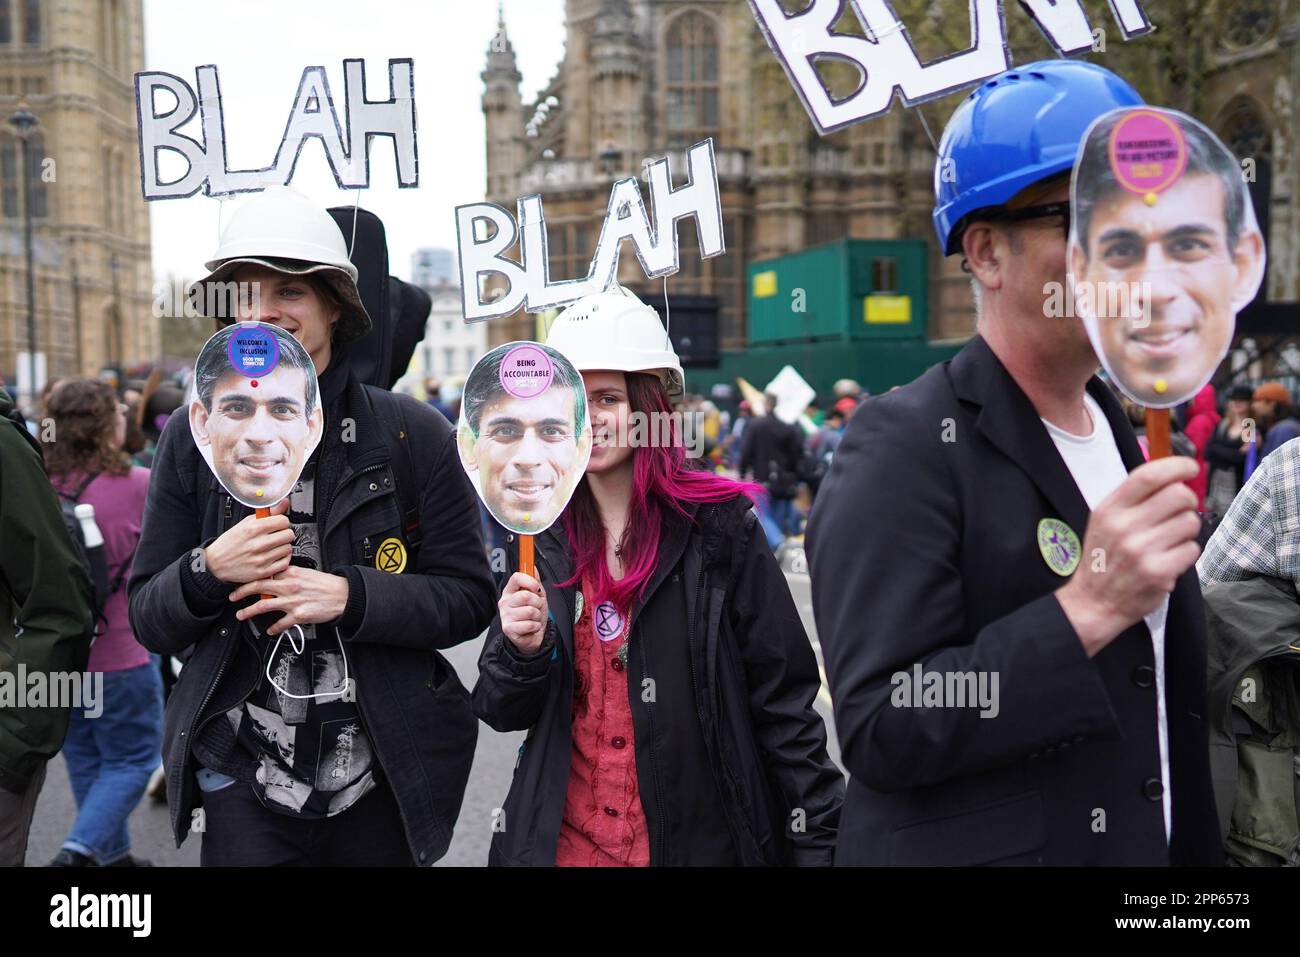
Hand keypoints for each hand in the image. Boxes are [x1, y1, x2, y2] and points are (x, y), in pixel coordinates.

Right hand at [204, 499, 292, 583]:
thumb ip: (267, 513)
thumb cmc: (230, 543)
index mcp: (253, 528)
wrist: (215, 564)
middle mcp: (258, 544)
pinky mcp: (264, 571)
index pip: (283, 521)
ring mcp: (262, 559)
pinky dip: (282, 559)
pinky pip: (285, 562)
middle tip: (277, 536)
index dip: (282, 522)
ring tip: (273, 546)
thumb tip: (284, 502)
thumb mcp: (245, 523)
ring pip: (288, 548)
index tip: (278, 525)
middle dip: (284, 534)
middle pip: (289, 535)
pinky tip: (274, 556)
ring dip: (283, 547)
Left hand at [229, 566, 349, 635]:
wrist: (342, 595)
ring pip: (263, 605)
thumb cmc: (326, 584)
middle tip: (232, 596)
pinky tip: (269, 630)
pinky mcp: (299, 615)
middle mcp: (289, 587)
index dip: (250, 576)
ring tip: (241, 615)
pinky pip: (280, 623)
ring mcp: (293, 602)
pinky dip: (273, 628)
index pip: (265, 572)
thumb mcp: (306, 572)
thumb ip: (289, 573)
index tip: (241, 579)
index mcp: (291, 573)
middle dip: (242, 592)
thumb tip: (274, 574)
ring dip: (249, 611)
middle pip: (258, 587)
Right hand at [499, 572, 546, 654]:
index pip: (516, 577)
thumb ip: (535, 582)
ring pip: (529, 611)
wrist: (533, 635)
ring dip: (537, 616)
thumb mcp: (537, 595)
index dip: (529, 581)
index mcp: (510, 591)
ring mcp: (505, 615)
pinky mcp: (508, 629)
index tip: (536, 587)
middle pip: (525, 595)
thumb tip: (534, 568)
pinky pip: (529, 624)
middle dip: (537, 602)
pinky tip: (531, 627)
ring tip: (533, 618)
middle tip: (536, 607)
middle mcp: (505, 602)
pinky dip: (535, 626)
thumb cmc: (533, 614)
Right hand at [1056, 456, 1200, 656]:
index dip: (1177, 466)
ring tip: (1169, 540)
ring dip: (1186, 530)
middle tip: (1180, 511)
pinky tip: (1168, 559)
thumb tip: (1174, 476)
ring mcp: (1142, 551)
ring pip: (1190, 522)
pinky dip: (1185, 553)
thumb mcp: (1105, 520)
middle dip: (1187, 501)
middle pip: (1179, 495)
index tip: (1191, 467)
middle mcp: (1124, 527)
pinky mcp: (1159, 572)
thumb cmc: (1104, 557)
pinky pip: (1192, 549)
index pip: (1149, 476)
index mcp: (1109, 509)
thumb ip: (1133, 498)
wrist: (1093, 602)